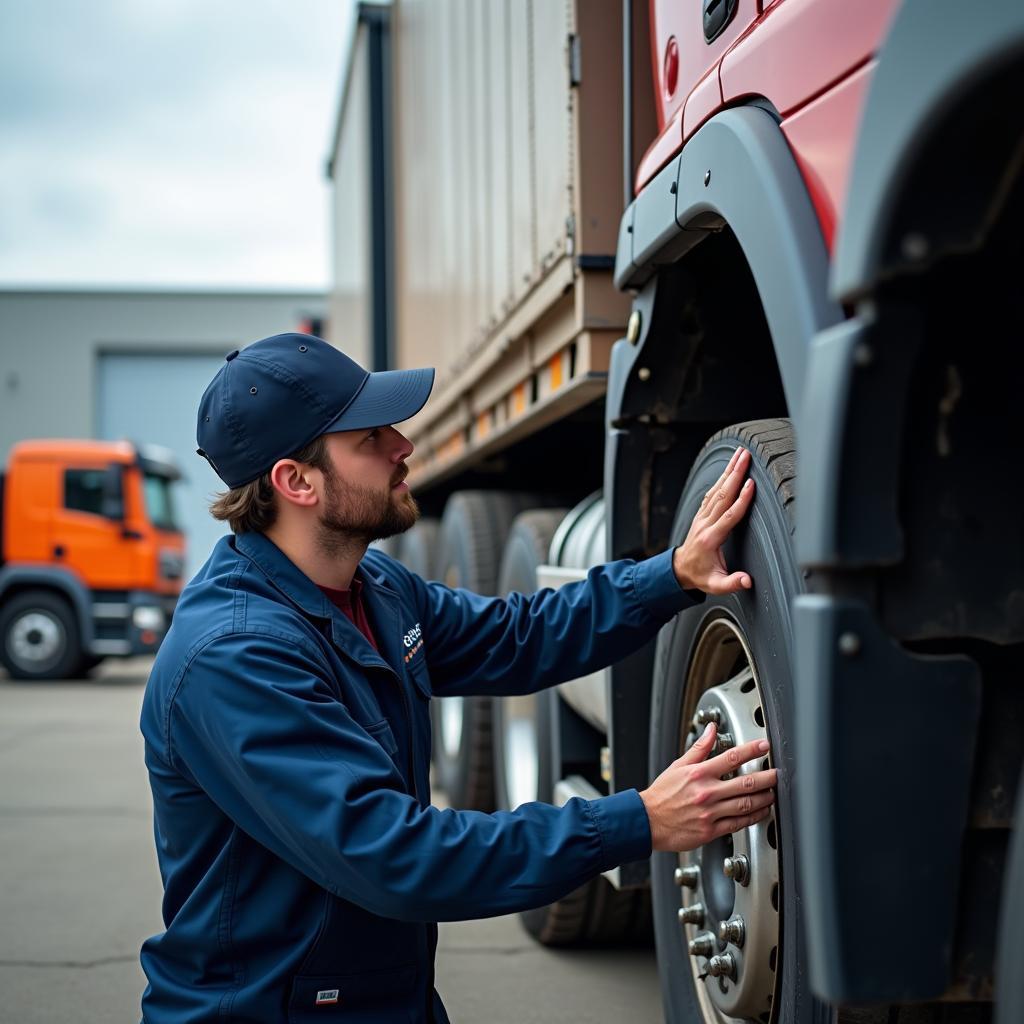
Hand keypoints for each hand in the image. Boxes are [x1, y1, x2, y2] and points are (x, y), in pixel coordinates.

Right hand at [639, 723, 775, 851]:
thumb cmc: (662, 795)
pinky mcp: (711, 830)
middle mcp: (706, 793)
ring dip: (764, 798)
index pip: (731, 758)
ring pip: (745, 804)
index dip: (751, 750)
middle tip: (778, 773)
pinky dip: (753, 817)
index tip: (764, 746)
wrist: (647, 822)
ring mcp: (710, 813)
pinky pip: (738, 824)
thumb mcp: (678, 766)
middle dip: (766, 777)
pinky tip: (761, 812)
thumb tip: (712, 730)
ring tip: (773, 793)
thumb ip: (699, 748)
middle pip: (745, 783)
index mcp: (699, 774)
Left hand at [672, 446, 754, 592]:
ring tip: (740, 454)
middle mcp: (706, 524)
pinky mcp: (702, 514)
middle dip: (735, 473)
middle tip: (746, 456)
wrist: (680, 570)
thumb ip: (732, 583)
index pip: (730, 515)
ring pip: (717, 489)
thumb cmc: (700, 576)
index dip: (742, 499)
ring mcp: (702, 517)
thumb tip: (747, 580)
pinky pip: (712, 493)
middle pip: (723, 494)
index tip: (751, 484)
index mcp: (712, 538)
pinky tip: (730, 468)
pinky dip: (722, 478)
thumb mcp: (716, 585)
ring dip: (729, 471)